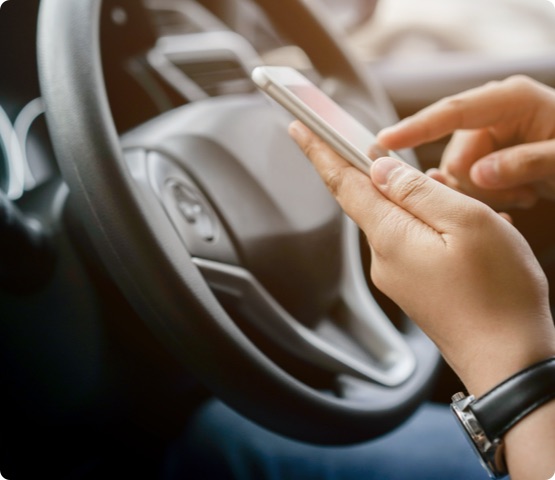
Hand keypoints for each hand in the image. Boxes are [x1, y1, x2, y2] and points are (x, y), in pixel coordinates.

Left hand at [289, 120, 554, 396]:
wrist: (509, 363)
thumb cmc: (498, 293)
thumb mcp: (468, 224)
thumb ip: (418, 192)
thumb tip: (381, 169)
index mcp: (390, 235)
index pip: (343, 183)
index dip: (321, 151)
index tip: (301, 127)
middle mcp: (383, 257)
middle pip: (375, 200)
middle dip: (396, 180)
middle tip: (431, 174)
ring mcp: (397, 276)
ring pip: (402, 222)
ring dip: (429, 207)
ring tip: (474, 216)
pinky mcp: (413, 288)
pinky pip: (415, 245)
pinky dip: (437, 231)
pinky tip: (468, 238)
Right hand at [377, 76, 554, 209]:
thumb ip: (524, 163)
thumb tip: (478, 174)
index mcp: (509, 100)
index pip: (453, 113)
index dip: (417, 128)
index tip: (385, 142)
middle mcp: (491, 114)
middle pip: (454, 156)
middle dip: (476, 185)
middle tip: (516, 195)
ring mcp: (487, 134)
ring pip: (457, 176)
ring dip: (486, 194)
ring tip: (523, 194)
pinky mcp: (485, 153)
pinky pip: (467, 182)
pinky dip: (489, 197)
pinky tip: (517, 195)